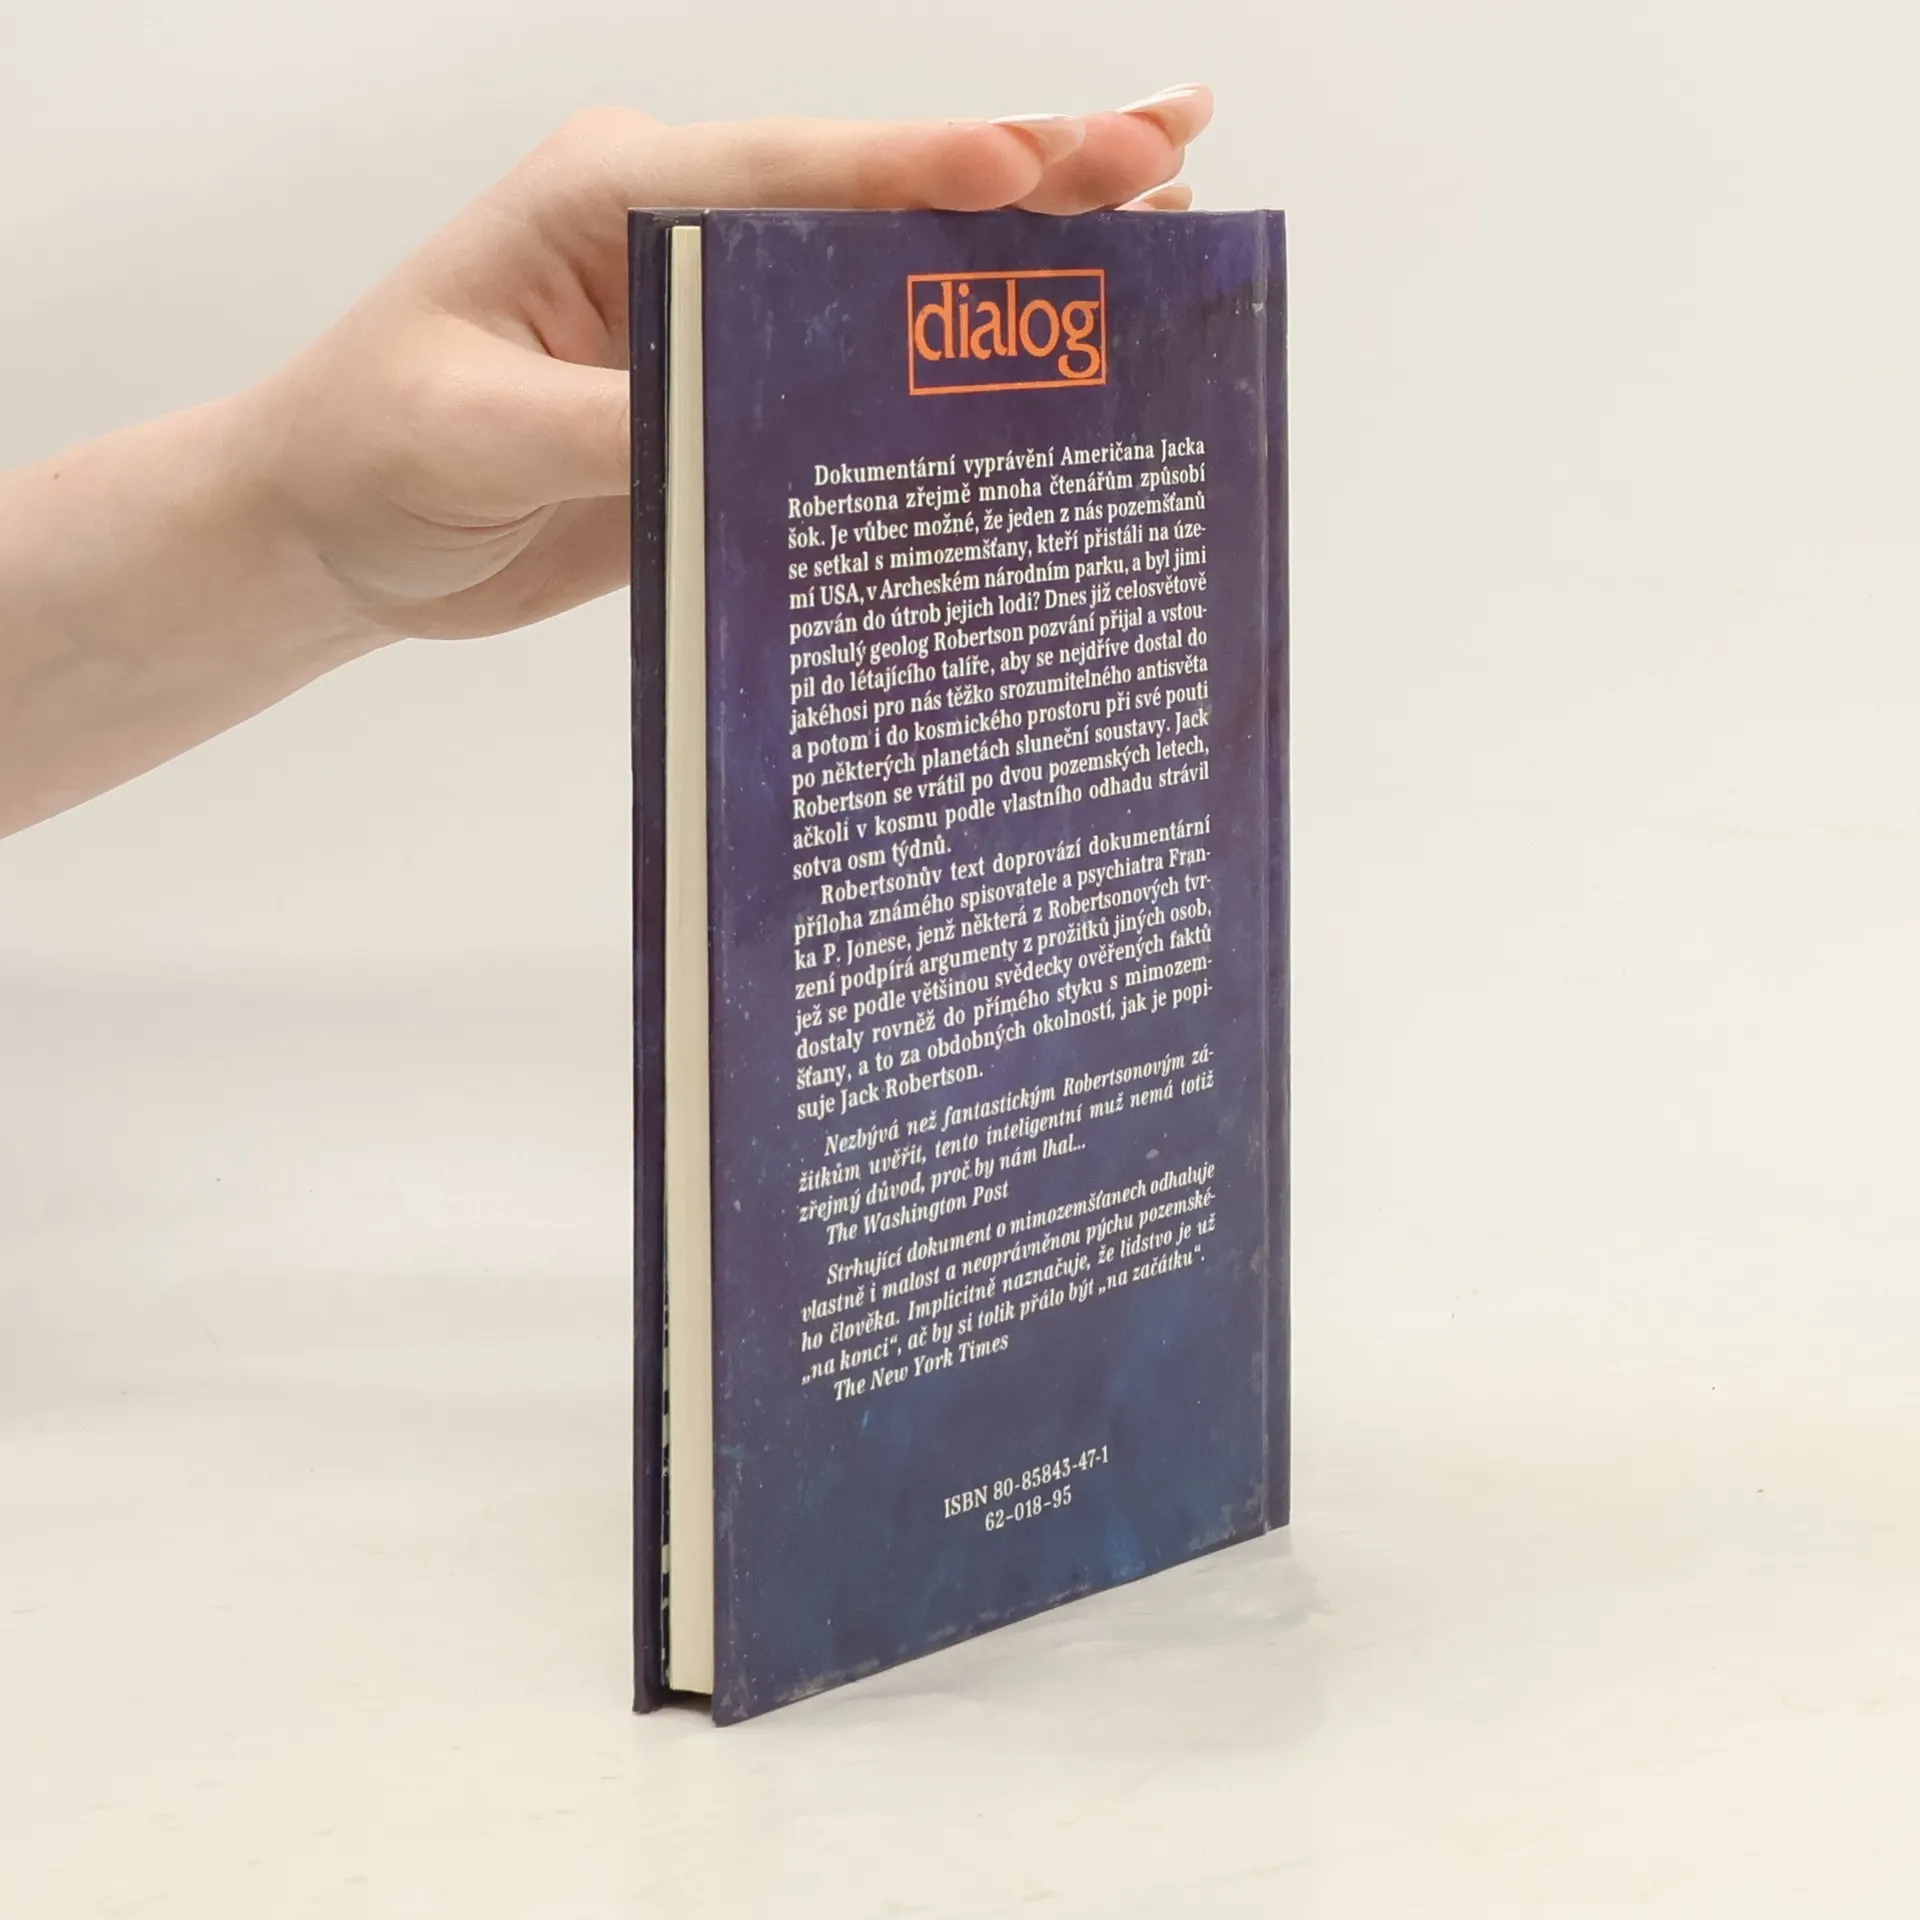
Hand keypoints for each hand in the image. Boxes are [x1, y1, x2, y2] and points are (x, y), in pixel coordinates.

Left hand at [247, 90, 1213, 640]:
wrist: (337, 534)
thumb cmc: (375, 445)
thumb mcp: (478, 430)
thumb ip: (618, 421)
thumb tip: (751, 424)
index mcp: (621, 195)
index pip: (802, 173)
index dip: (933, 170)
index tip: (1054, 162)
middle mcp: (688, 241)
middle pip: (879, 203)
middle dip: (1026, 178)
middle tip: (1171, 152)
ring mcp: (718, 327)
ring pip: (886, 287)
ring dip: (1012, 270)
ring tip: (1154, 240)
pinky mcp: (727, 410)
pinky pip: (851, 393)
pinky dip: (945, 385)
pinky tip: (1036, 387)